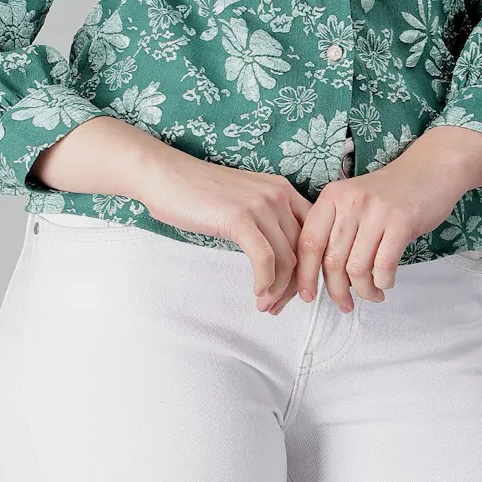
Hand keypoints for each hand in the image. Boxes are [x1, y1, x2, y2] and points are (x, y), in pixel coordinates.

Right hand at [135, 147, 313, 313]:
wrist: (167, 176)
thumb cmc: (200, 193)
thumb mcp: (245, 202)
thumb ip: (267, 222)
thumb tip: (283, 261)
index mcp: (283, 190)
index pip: (314, 234)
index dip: (310, 266)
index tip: (298, 290)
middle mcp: (278, 194)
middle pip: (304, 250)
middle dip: (295, 285)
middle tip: (278, 306)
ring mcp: (260, 205)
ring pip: (288, 259)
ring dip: (279, 290)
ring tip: (266, 305)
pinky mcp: (239, 218)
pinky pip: (265, 259)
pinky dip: (265, 282)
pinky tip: (257, 293)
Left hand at [278, 126, 481, 312]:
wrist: (428, 169)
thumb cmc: (388, 193)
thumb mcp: (352, 201)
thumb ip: (334, 229)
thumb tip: (317, 274)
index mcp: (332, 196)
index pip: (308, 242)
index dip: (305, 274)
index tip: (307, 296)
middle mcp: (350, 201)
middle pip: (332, 260)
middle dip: (336, 291)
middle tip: (344, 304)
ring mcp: (376, 212)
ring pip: (357, 268)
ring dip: (363, 291)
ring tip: (372, 294)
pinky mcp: (401, 222)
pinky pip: (384, 266)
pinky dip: (383, 282)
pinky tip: (386, 283)